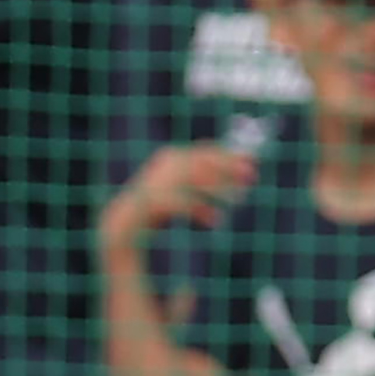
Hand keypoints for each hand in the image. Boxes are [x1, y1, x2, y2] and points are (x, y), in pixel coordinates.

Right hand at [104, 142, 253, 248]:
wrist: (121, 224)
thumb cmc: (157, 209)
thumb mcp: (183, 192)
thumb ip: (205, 184)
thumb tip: (238, 183)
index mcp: (170, 158)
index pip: (204, 151)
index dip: (229, 155)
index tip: (253, 161)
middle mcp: (163, 166)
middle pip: (201, 162)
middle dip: (228, 167)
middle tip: (253, 176)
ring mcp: (156, 181)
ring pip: (193, 180)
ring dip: (218, 188)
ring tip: (240, 199)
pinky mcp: (150, 201)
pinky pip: (181, 202)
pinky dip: (200, 210)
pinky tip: (217, 221)